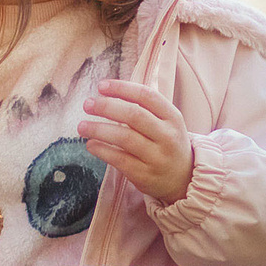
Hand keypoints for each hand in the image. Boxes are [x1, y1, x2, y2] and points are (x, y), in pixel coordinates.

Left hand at [80, 79, 195, 204]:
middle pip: (134, 115)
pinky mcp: (145, 175)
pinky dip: (101, 150)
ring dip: (98, 129)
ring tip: (82, 126)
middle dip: (106, 107)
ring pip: (124, 138)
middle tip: (88, 104)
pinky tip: (91, 144)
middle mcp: (167, 136)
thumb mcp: (167, 123)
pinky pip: (119, 159)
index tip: (101, 86)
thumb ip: (145, 108)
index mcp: (173, 118)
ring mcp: (157, 157)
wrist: (183, 180)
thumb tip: (108, 92)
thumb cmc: (167, 145)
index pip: (146, 96)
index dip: (122, 88)